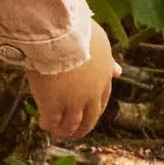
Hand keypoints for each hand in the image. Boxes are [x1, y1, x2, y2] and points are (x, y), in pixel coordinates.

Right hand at [24, 24, 117, 139]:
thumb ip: (108, 61)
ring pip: (71, 124)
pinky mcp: (53, 105)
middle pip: (89, 118)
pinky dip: (48, 125)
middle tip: (74, 134)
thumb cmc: (78, 30)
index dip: (94, 110)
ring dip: (65, 131)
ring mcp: (73, 101)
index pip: (103, 100)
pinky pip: (51, 121)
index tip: (88, 116)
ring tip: (57, 133)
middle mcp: (91, 94)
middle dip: (81, 128)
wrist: (60, 33)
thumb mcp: (101, 42)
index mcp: (104, 77)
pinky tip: (43, 125)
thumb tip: (119, 73)